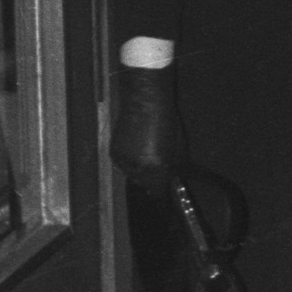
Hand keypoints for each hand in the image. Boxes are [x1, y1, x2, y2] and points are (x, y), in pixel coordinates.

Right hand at [110, 64, 185, 182]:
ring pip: (132, 175)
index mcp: (155, 166)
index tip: (165, 188)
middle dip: (151, 180)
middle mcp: (137, 167)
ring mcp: (123, 161)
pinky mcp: (113, 153)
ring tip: (146, 157)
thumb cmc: (167, 121)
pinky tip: (136, 151)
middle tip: (157, 170)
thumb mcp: (178, 146)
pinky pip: (123, 165)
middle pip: (144, 184)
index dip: (162, 189)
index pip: (158, 189)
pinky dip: (129, 162)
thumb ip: (174, 166)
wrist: (144, 102)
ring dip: (139, 171)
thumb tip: (173, 178)